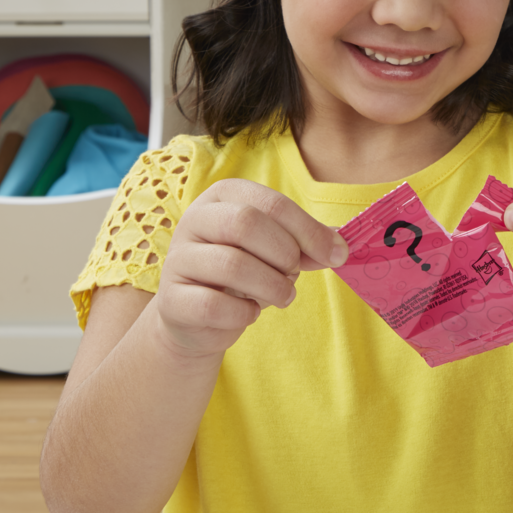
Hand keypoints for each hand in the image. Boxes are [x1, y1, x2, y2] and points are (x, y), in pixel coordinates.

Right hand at [154, 179, 347, 360]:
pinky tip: (248, 312)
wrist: (199, 317)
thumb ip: (307, 242)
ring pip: (233, 265)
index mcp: (224, 195)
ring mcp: (178, 259)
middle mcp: (195, 219)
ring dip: (272, 287)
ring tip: (282, 295)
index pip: (272, 203)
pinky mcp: (171, 300)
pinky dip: (244, 313)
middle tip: (295, 273)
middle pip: (246, 224)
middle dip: (285, 254)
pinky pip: (215, 306)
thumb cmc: (245, 271)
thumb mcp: (276, 247)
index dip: (308, 230)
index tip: (336, 254)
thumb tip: (340, 247)